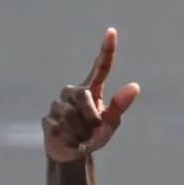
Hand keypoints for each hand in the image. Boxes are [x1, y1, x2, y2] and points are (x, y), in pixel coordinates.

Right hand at [43, 29, 142, 162]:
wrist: (72, 153)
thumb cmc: (94, 135)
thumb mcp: (111, 123)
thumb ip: (120, 105)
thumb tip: (135, 86)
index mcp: (92, 89)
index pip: (102, 66)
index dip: (107, 49)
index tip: (112, 31)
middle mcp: (73, 91)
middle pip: (84, 97)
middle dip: (92, 119)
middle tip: (92, 132)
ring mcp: (58, 104)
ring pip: (71, 115)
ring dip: (81, 132)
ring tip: (80, 137)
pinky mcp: (47, 119)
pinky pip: (60, 128)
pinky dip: (70, 140)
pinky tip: (69, 141)